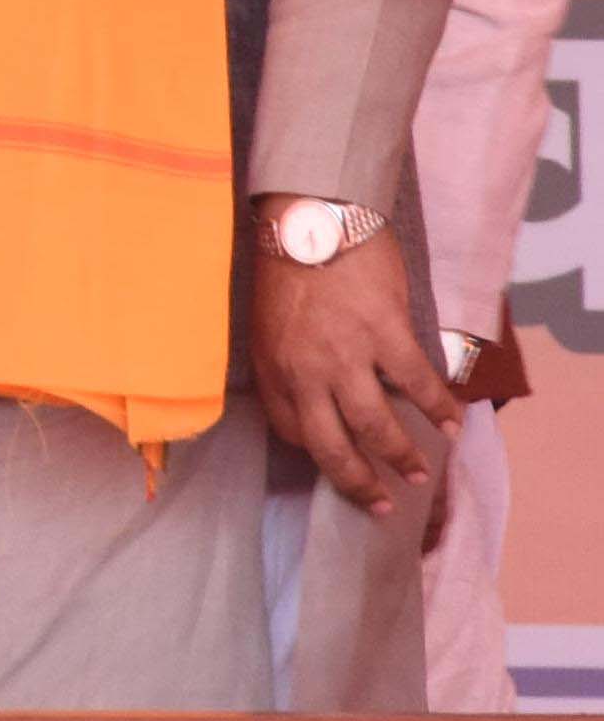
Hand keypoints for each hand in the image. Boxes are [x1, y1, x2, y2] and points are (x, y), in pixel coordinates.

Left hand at [250, 218, 458, 530]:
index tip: (340, 466)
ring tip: (419, 473)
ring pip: (375, 425)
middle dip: (358, 481)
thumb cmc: (288, 266)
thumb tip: (314, 394)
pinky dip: (437, 409)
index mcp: (272, 367)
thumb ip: (287, 361)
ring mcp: (345, 354)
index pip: (292, 431)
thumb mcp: (269, 322)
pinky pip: (416, 384)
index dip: (318, 455)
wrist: (311, 217)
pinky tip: (451, 424)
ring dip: (401, 455)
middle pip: (331, 445)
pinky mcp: (384, 332)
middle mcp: (304, 370)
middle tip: (380, 503)